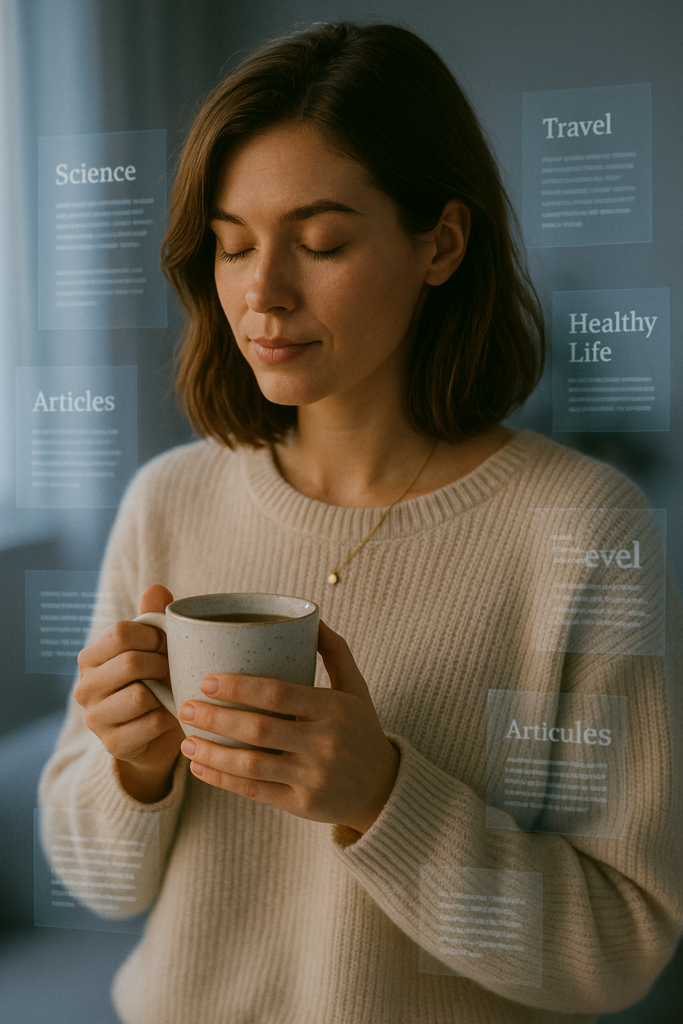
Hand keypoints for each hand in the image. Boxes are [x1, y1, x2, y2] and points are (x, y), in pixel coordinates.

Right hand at [75, 584, 184, 801]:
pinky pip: (151, 724)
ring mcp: (95, 718)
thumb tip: (157, 588)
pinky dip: (168, 718)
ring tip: (171, 692)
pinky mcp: (113, 745)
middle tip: (173, 670)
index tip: (167, 644)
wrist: (156, 733)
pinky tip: (168, 716)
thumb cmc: (156, 680)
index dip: (153, 636)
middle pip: (131, 662)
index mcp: (90, 657)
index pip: (121, 632)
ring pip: (139, 696)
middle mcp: (84, 687)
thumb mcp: (154, 647)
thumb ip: (153, 617)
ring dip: (165, 693)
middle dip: (163, 664)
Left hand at [177, 620, 399, 832]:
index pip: (279, 693)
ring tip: (186, 742)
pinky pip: (255, 792)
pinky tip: (200, 769)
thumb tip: (311, 618)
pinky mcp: (302, 805)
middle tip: (184, 708)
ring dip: (213, 753)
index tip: (207, 681)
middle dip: (215, 718)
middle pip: (259, 729)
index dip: (239, 687)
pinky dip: (223, 780)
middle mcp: (324, 743)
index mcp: (335, 709)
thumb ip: (335, 651)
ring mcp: (313, 777)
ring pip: (252, 765)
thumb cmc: (362, 730)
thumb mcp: (356, 689)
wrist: (383, 789)